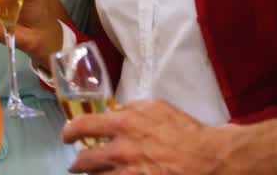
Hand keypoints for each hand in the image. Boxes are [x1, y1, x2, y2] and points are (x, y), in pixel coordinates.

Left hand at [64, 100, 229, 173]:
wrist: (210, 158)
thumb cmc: (185, 131)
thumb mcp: (155, 107)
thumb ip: (130, 109)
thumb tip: (115, 112)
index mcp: (122, 125)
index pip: (81, 127)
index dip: (69, 132)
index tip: (66, 136)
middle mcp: (120, 152)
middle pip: (85, 161)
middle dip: (77, 164)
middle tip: (75, 164)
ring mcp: (130, 174)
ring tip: (94, 174)